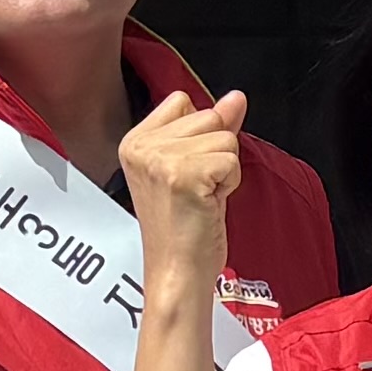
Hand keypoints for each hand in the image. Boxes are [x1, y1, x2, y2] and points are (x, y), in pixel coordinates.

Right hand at [121, 85, 248, 277]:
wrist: (177, 273)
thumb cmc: (183, 231)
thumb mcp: (196, 169)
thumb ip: (213, 129)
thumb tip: (236, 97)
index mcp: (135, 142)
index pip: (183, 102)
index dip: (200, 136)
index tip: (188, 173)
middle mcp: (142, 146)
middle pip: (207, 115)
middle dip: (215, 152)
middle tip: (197, 190)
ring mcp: (160, 159)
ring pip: (224, 137)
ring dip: (224, 169)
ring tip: (202, 197)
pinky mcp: (183, 175)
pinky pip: (230, 159)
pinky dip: (230, 183)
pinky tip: (209, 203)